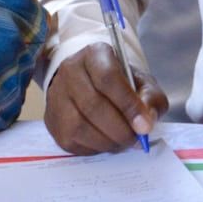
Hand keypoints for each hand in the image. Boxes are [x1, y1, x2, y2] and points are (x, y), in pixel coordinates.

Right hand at [44, 44, 168, 154]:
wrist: (90, 83)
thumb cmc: (120, 83)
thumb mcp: (142, 82)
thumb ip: (150, 99)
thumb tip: (146, 123)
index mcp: (94, 54)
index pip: (108, 78)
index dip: (128, 105)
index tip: (144, 126)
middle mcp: (70, 71)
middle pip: (93, 105)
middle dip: (120, 129)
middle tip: (136, 140)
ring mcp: (56, 96)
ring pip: (80, 125)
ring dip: (107, 141)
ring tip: (123, 143)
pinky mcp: (51, 120)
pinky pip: (72, 140)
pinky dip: (94, 147)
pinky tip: (106, 143)